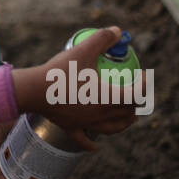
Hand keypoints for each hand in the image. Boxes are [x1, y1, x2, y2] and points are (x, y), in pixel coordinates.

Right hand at [11, 26, 138, 148]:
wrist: (33, 90)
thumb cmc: (59, 71)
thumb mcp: (82, 50)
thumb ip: (102, 39)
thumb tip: (118, 31)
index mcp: (108, 98)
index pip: (136, 94)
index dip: (145, 85)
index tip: (145, 74)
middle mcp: (100, 115)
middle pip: (127, 113)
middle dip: (137, 103)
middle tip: (136, 91)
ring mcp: (86, 123)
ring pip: (112, 129)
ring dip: (123, 123)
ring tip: (128, 117)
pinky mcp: (71, 128)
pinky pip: (84, 140)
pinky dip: (91, 144)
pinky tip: (95, 147)